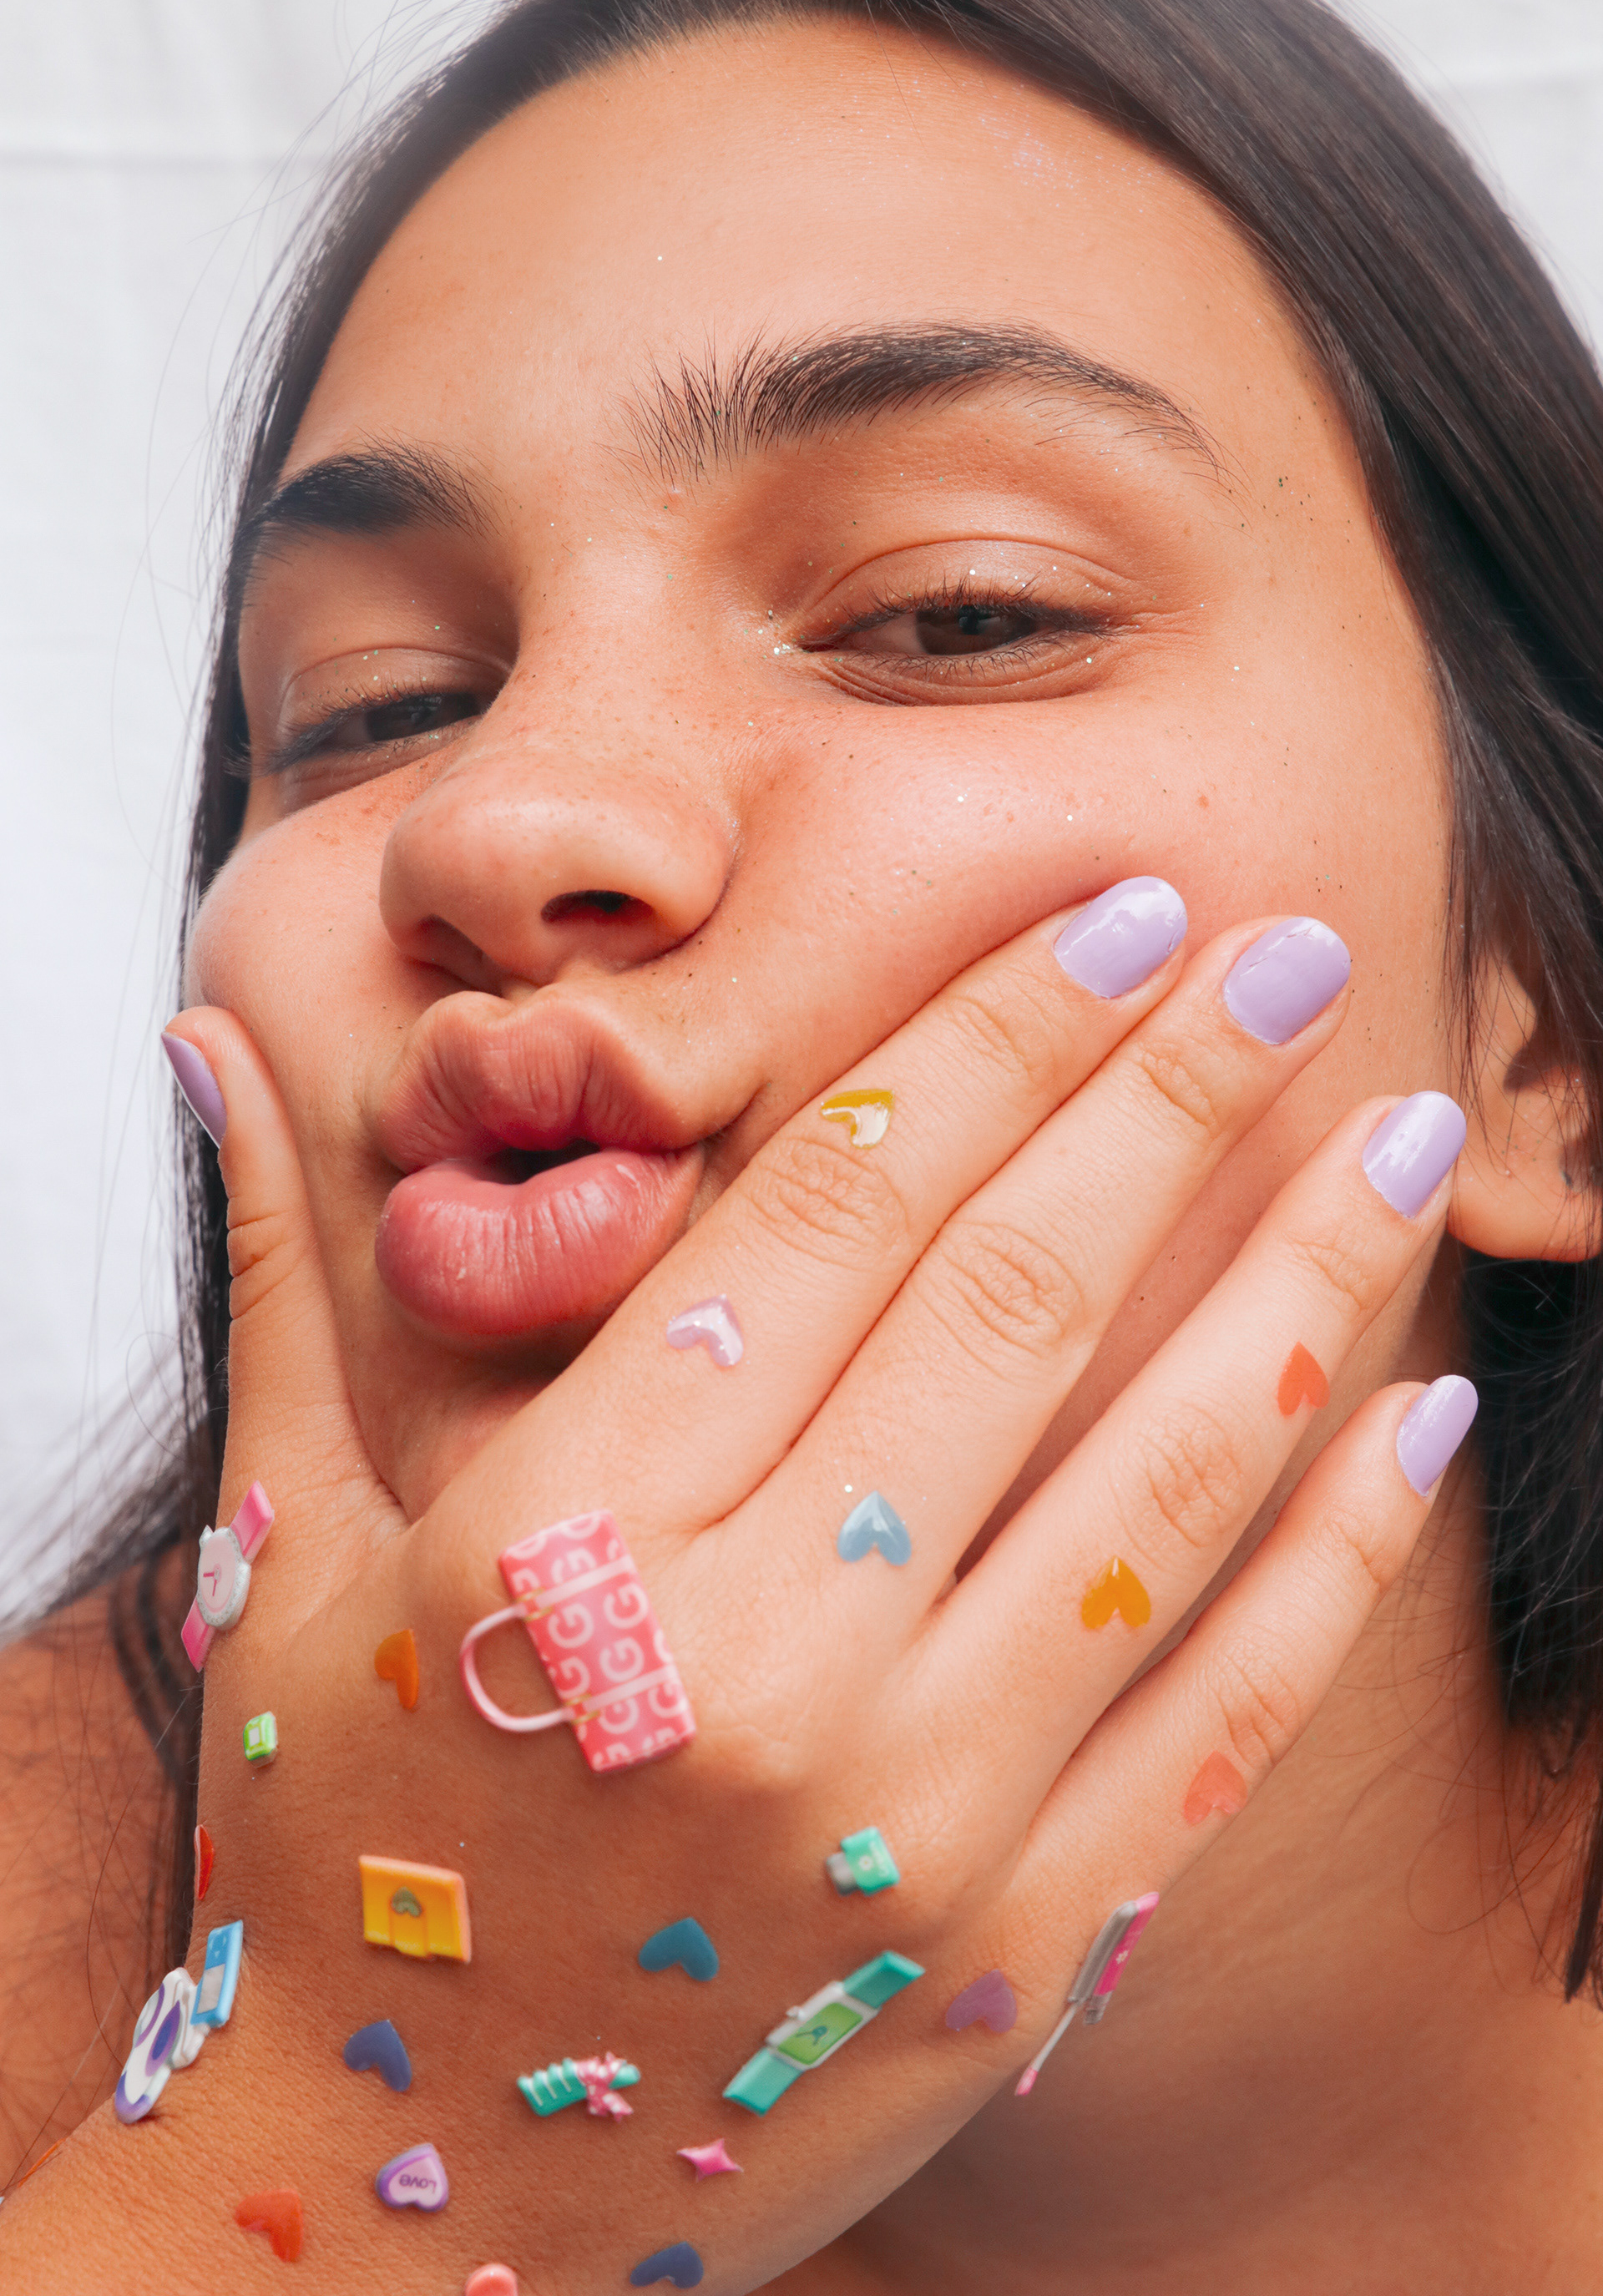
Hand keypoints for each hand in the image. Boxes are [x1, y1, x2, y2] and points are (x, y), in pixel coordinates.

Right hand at [56, 887, 1463, 2291]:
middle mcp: (749, 1662)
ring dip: (1300, 1281)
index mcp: (567, 1539)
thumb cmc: (335, 1852)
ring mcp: (909, 1816)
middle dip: (1170, 1101)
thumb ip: (276, 1287)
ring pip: (1156, 1485)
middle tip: (1296, 952)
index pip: (827, 1214)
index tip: (1106, 920)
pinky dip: (1338, 1549)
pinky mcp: (1022, 1946)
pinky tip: (1415, 1403)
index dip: (986, 1039)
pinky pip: (1223, 1707)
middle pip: (1010, 1306)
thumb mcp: (280, 1562)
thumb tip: (205, 1047)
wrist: (386, 2209)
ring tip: (1405, 1134)